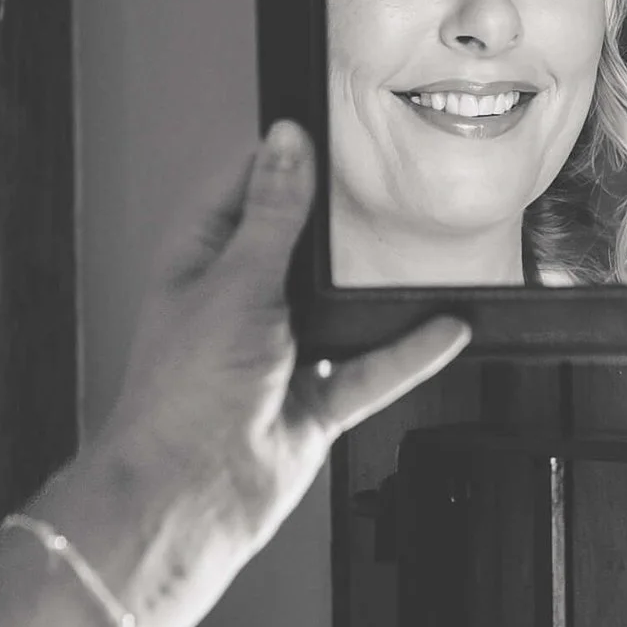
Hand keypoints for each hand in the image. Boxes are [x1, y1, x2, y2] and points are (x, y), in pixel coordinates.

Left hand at [90, 121, 466, 558]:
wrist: (186, 498)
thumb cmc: (180, 398)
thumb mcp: (235, 286)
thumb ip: (272, 217)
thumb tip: (288, 145)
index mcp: (201, 264)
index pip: (243, 190)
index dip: (281, 158)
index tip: (327, 127)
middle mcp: (240, 305)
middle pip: (300, 247)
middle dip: (340, 223)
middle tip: (390, 179)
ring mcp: (280, 356)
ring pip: (342, 311)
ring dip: (378, 292)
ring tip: (425, 247)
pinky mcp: (312, 404)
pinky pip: (371, 371)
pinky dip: (408, 352)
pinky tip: (446, 329)